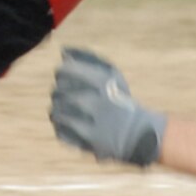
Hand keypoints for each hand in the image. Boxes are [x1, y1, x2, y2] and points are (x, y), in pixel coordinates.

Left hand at [51, 47, 165, 165]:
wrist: (139, 132)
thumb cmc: (119, 99)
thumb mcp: (111, 75)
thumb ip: (88, 60)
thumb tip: (63, 52)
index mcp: (104, 82)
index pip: (68, 70)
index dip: (61, 72)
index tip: (62, 75)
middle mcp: (98, 101)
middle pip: (60, 92)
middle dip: (58, 92)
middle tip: (60, 94)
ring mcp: (94, 123)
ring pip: (58, 113)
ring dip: (56, 110)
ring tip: (60, 110)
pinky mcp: (90, 142)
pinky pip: (62, 132)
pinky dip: (60, 128)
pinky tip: (65, 125)